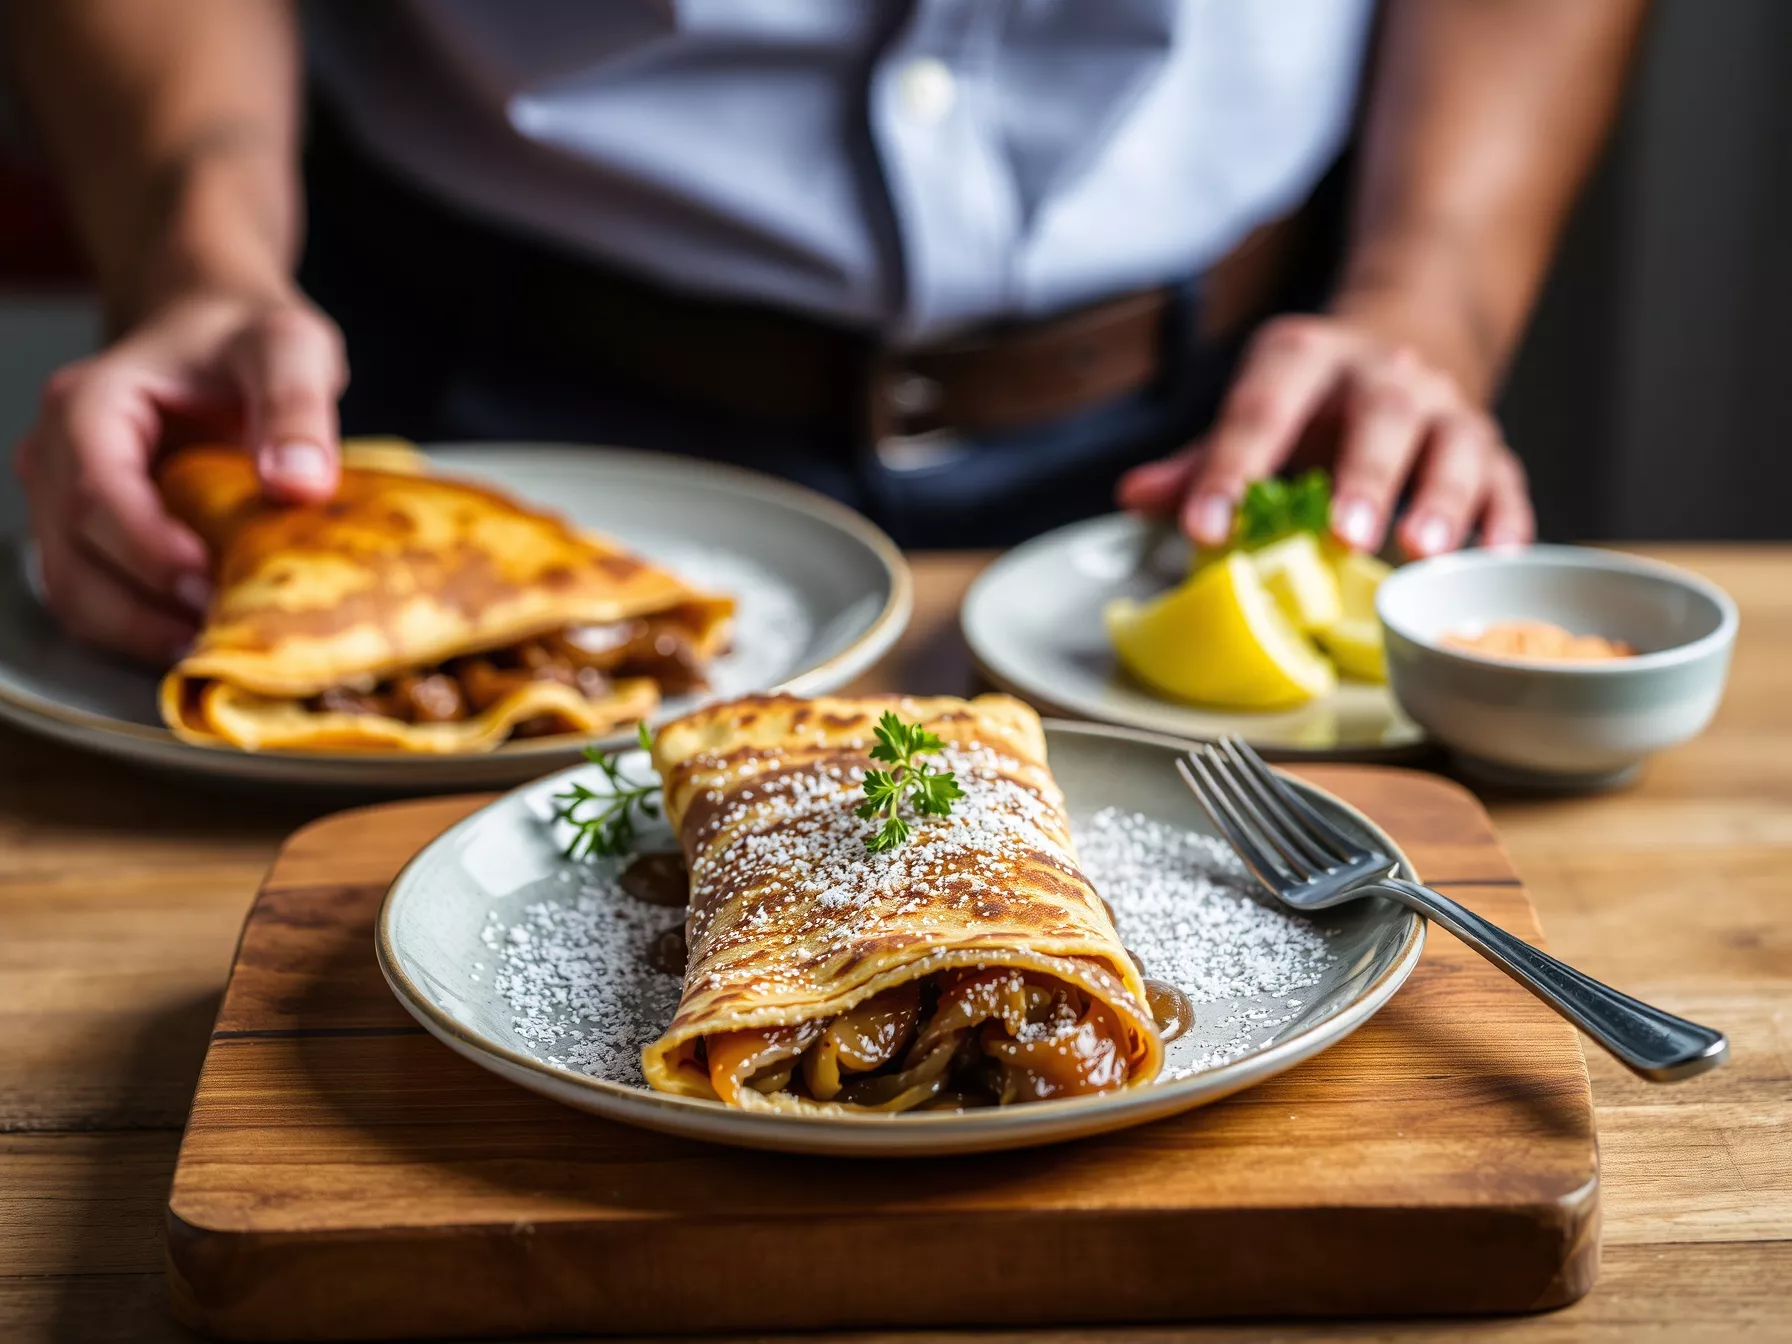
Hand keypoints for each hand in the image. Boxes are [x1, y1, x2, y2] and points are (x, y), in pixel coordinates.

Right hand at [14, 288, 345, 660]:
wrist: (216, 331)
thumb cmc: (245, 337)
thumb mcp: (290, 348)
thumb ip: (297, 406)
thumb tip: (299, 484)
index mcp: (90, 404)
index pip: (95, 492)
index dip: (147, 551)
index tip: (209, 588)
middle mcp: (57, 453)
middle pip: (72, 556)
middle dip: (143, 610)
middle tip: (224, 638)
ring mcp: (61, 499)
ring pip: (74, 590)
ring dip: (139, 632)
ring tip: (216, 648)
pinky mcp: (86, 534)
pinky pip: (98, 596)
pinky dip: (142, 627)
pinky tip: (203, 637)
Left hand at [1117, 311, 1534, 556]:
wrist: (1405, 340)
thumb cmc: (1309, 402)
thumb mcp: (1252, 410)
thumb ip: (1200, 459)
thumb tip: (1133, 496)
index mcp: (1305, 359)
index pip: (1261, 409)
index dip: (1231, 468)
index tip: (1206, 526)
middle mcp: (1383, 374)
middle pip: (1382, 415)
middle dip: (1364, 476)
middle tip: (1343, 537)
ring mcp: (1445, 408)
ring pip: (1456, 445)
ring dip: (1440, 498)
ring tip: (1418, 550)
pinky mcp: (1489, 446)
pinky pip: (1506, 481)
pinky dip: (1504, 519)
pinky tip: (1492, 558)